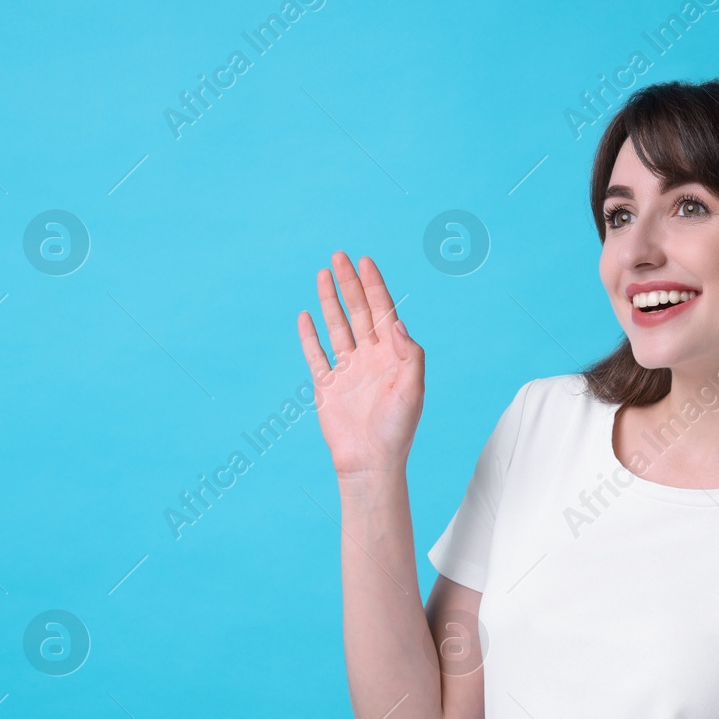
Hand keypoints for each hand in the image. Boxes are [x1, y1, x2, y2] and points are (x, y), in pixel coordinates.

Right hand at [298, 251, 423, 476]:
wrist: (370, 462)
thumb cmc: (397, 430)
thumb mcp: (413, 390)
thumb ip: (410, 355)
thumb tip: (397, 322)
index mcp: (392, 356)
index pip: (382, 312)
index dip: (374, 286)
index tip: (365, 262)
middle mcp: (370, 358)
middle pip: (358, 312)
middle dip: (349, 284)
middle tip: (339, 256)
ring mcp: (347, 371)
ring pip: (337, 326)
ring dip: (330, 300)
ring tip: (323, 273)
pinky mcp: (327, 386)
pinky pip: (316, 354)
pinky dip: (310, 335)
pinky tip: (306, 315)